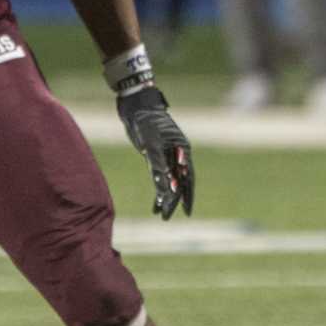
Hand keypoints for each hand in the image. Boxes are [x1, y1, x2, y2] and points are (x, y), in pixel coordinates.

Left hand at [117, 86, 194, 218]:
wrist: (137, 108)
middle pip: (179, 182)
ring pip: (170, 181)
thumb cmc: (147, 122)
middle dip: (174, 201)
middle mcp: (178, 155)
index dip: (188, 195)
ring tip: (161, 215)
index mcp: (183, 149)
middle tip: (167, 218)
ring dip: (165, 198)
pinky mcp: (156, 157)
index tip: (186, 211)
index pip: (188, 177)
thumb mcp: (152, 143)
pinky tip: (155, 202)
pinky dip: (158, 189)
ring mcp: (167, 156)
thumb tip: (165, 185)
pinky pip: (160, 177)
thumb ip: (158, 164)